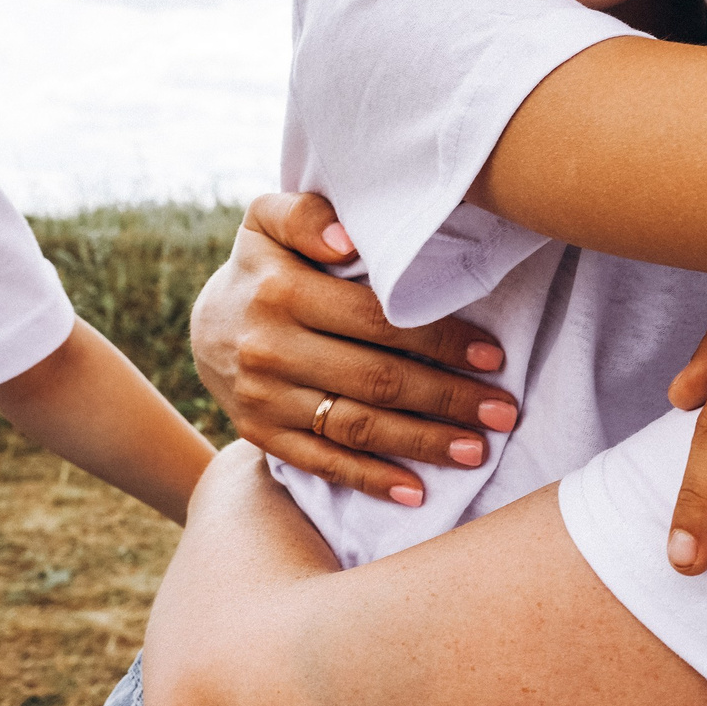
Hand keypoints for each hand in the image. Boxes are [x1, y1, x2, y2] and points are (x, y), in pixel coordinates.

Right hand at [190, 192, 519, 506]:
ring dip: (421, 443)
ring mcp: (264, 398)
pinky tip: (415, 491)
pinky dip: (370, 480)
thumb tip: (347, 237)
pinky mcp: (260, 434)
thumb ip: (306, 214)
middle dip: (447, 399)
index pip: (377, 320)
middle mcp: (270, 348)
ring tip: (476, 450)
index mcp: (282, 290)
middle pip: (375, 380)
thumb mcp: (269, 220)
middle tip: (504, 412)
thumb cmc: (263, 265)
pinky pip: (321, 462)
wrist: (203, 325)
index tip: (493, 356)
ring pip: (355, 427)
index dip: (440, 340)